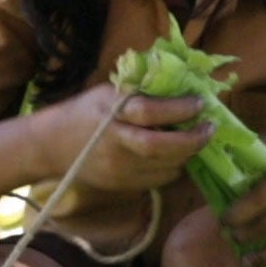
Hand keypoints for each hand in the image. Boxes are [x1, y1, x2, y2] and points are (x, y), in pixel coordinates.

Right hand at [59, 83, 211, 193]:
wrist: (55, 145)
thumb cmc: (87, 111)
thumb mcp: (108, 93)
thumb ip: (140, 91)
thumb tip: (182, 81)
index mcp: (110, 112)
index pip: (147, 111)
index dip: (177, 109)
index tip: (199, 103)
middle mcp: (114, 142)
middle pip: (159, 146)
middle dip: (191, 139)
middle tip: (210, 128)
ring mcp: (117, 168)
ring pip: (164, 167)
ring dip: (187, 154)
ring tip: (197, 140)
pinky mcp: (122, 185)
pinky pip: (159, 180)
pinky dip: (174, 167)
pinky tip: (178, 155)